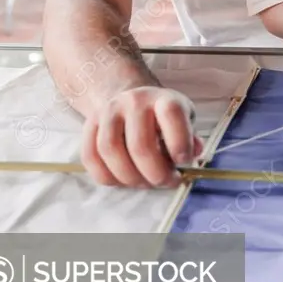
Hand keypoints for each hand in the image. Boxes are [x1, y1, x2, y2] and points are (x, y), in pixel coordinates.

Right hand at [81, 86, 202, 187]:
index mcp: (164, 98)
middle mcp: (134, 101)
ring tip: (144, 182)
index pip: (171, 114)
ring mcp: (108, 111)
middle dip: (155, 174)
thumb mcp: (185, 120)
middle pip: (140, 145)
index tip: (184, 161)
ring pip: (110, 151)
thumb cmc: (163, 117)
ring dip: (129, 178)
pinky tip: (124, 179)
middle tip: (166, 182)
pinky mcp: (90, 125)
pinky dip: (107, 176)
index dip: (180, 143)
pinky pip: (90, 157)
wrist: (132, 100)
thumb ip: (190, 139)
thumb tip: (193, 154)